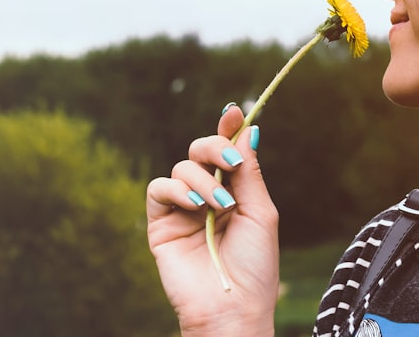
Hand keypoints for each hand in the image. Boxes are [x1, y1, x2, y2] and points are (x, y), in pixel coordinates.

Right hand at [146, 106, 278, 336]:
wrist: (232, 308)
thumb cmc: (254, 267)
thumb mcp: (260, 212)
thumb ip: (248, 172)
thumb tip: (248, 128)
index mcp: (234, 193)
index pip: (227, 152)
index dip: (228, 130)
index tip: (235, 111)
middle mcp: (207, 196)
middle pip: (200, 151)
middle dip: (213, 147)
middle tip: (229, 162)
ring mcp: (182, 209)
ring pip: (182, 167)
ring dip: (203, 180)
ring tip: (219, 206)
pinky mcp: (160, 224)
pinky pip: (158, 189)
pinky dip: (177, 189)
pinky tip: (196, 206)